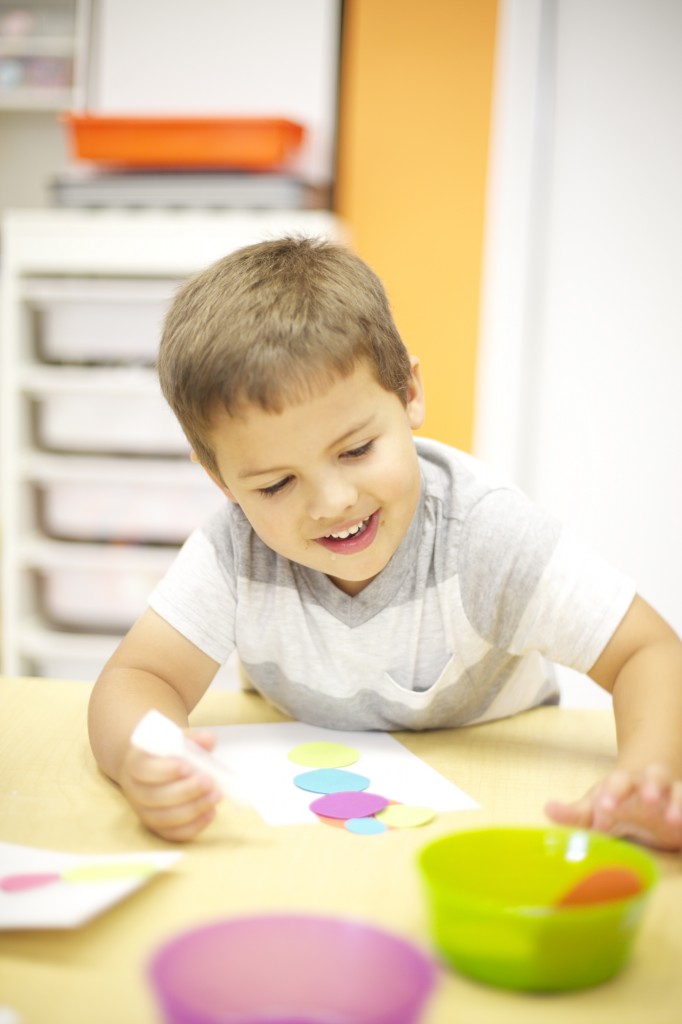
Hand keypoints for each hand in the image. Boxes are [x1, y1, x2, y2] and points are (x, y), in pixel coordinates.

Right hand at [119, 729, 222, 841]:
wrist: (151, 766)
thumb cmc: (166, 753)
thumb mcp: (177, 739)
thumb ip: (192, 739)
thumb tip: (209, 739)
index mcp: (136, 763)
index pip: (144, 770)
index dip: (165, 771)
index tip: (188, 767)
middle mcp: (135, 790)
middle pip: (155, 796)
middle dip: (185, 791)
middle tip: (209, 781)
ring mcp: (144, 811)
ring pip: (164, 818)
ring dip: (193, 809)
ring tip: (215, 796)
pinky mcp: (156, 826)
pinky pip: (173, 834)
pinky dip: (194, 826)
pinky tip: (210, 812)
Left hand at [545, 764, 681, 851]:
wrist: (648, 793)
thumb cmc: (617, 801)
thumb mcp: (595, 809)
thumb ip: (574, 813)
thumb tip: (546, 809)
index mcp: (624, 783)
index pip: (618, 782)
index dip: (612, 792)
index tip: (604, 805)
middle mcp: (650, 784)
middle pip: (652, 777)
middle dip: (650, 786)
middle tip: (647, 799)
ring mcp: (670, 795)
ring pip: (676, 790)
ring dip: (676, 802)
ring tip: (673, 819)